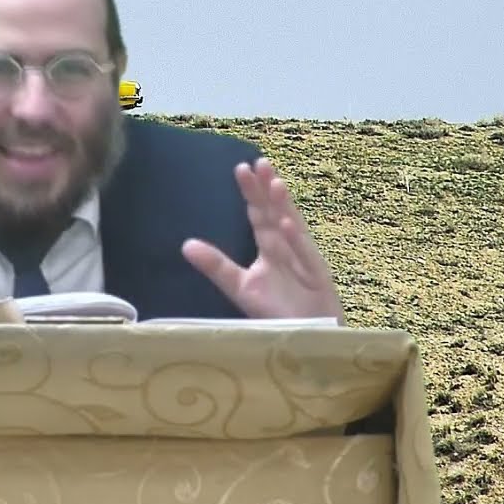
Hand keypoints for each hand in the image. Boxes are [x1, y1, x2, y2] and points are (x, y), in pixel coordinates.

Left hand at [181, 158, 343, 321]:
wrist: (308, 340)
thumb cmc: (277, 314)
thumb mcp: (241, 288)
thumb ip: (217, 266)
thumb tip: (185, 245)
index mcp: (271, 249)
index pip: (259, 216)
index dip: (251, 193)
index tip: (241, 168)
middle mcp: (288, 249)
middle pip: (277, 215)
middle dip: (268, 190)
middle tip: (260, 162)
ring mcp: (305, 262)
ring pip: (294, 230)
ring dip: (285, 207)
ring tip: (275, 184)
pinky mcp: (318, 280)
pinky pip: (306, 258)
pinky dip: (297, 242)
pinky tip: (287, 225)